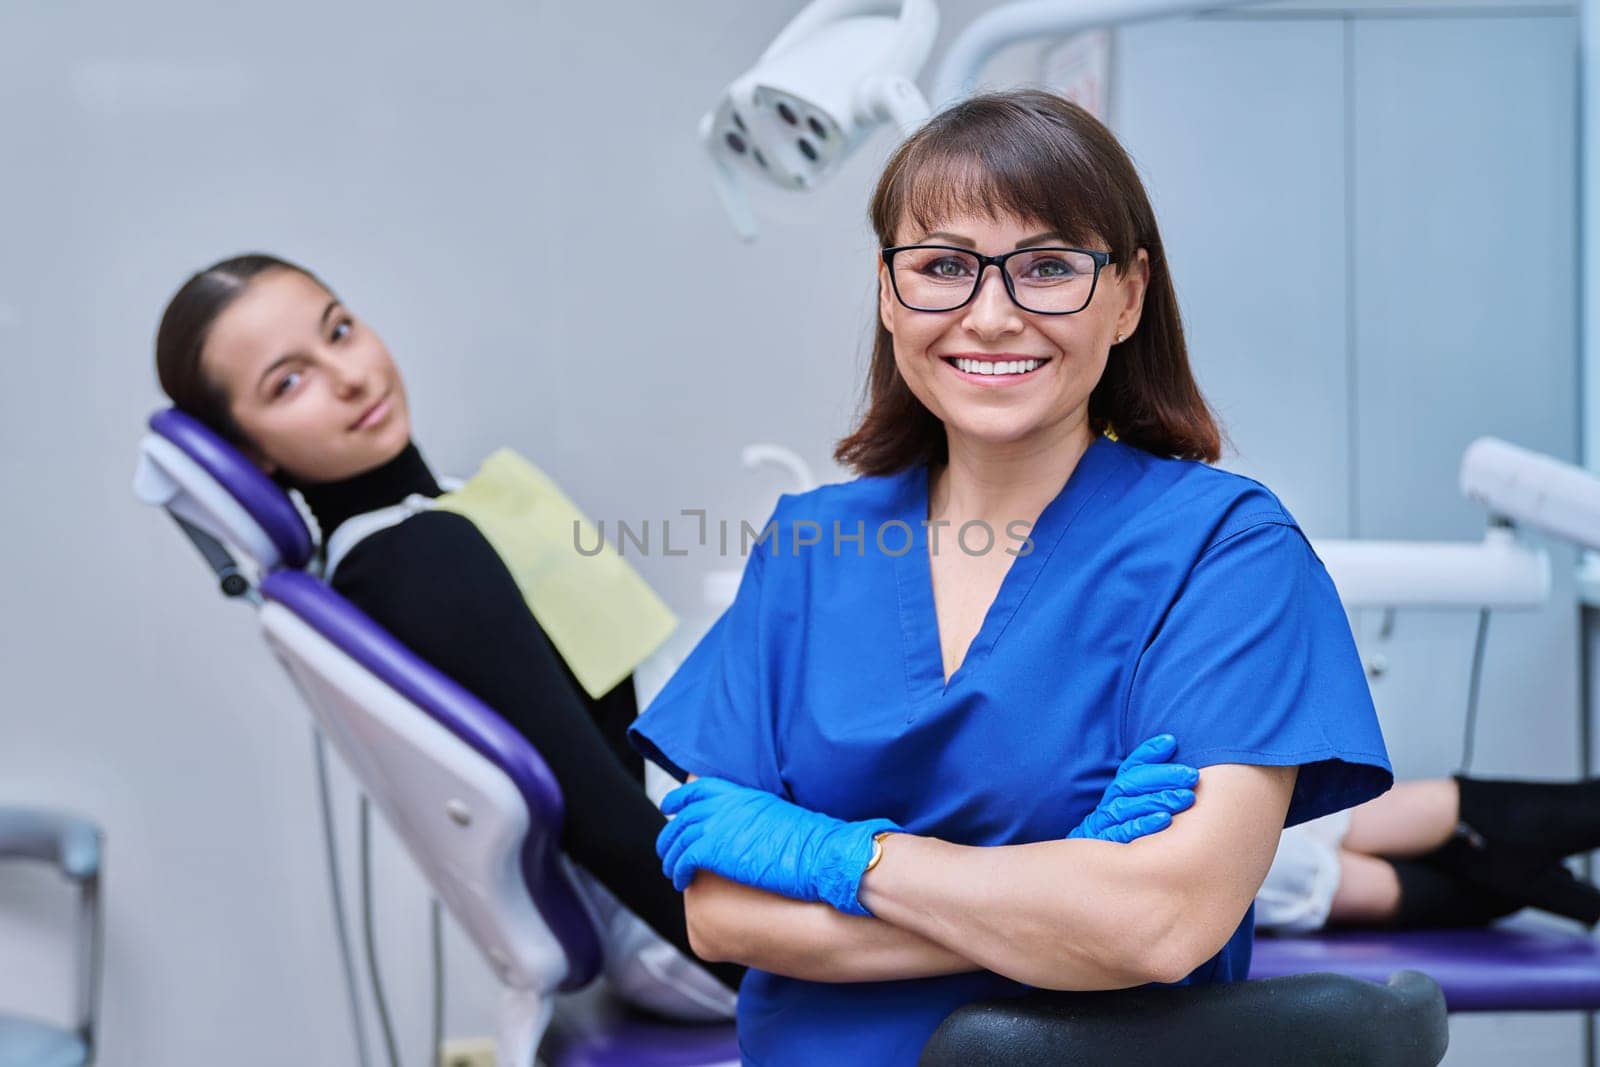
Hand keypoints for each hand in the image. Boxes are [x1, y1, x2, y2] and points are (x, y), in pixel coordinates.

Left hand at [657, 777, 898, 915]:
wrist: (822, 855)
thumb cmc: (813, 842)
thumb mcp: (780, 815)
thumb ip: (756, 816)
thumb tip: (749, 830)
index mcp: (742, 794)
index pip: (700, 788)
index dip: (681, 796)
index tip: (671, 804)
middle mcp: (725, 806)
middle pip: (684, 816)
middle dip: (671, 832)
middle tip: (666, 846)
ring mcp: (717, 826)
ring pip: (679, 839)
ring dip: (671, 855)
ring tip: (672, 870)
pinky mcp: (714, 851)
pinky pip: (684, 860)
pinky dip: (679, 871)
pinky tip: (681, 881)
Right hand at [1067, 734, 1196, 843]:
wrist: (1089, 866)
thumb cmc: (1121, 831)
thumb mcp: (1132, 805)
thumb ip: (1147, 779)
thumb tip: (1169, 743)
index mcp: (1116, 792)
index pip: (1132, 767)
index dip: (1149, 753)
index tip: (1170, 742)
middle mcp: (1109, 803)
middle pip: (1132, 784)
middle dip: (1163, 777)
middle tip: (1190, 775)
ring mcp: (1106, 824)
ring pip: (1131, 807)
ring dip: (1159, 799)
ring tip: (1186, 796)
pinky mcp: (1108, 844)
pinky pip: (1126, 832)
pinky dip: (1144, 825)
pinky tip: (1164, 820)